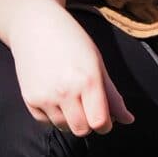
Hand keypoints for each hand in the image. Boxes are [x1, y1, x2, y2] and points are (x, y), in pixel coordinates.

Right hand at [7, 0, 133, 135]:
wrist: (35, 26)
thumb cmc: (73, 41)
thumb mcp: (98, 63)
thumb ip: (112, 95)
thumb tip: (128, 120)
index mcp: (88, 80)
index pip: (100, 122)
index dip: (106, 124)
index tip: (106, 118)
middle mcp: (65, 91)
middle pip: (82, 130)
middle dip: (89, 124)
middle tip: (89, 109)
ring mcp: (45, 97)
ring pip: (64, 128)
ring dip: (72, 120)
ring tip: (72, 99)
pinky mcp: (29, 99)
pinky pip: (47, 122)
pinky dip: (54, 115)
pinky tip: (56, 96)